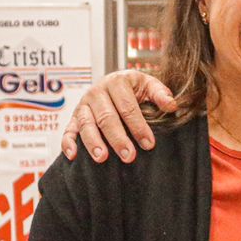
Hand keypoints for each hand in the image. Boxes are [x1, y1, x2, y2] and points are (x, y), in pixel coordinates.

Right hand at [60, 70, 177, 163]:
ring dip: (93, 142)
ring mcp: (83, 105)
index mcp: (116, 82)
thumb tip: (172, 105)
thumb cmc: (133, 88)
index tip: (149, 144)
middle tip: (129, 157)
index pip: (127, 107)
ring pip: (86, 124)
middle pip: (106, 117)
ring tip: (102, 158)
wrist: (112, 83)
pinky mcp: (74, 117)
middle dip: (118, 138)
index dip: (138, 126)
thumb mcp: (148, 84)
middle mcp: (96, 92)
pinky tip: (73, 156)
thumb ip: (160, 93)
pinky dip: (68, 143)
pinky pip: (68, 130)